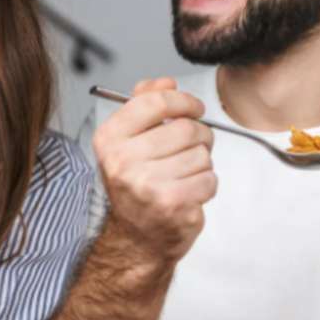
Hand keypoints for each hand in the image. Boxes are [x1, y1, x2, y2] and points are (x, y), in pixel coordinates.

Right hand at [92, 77, 216, 260]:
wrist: (135, 238)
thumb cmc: (136, 184)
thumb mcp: (127, 140)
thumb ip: (144, 104)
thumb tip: (166, 81)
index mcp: (109, 139)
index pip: (155, 101)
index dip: (184, 101)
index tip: (194, 108)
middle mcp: (123, 162)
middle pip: (186, 128)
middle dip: (198, 136)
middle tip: (191, 149)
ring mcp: (147, 185)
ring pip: (201, 155)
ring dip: (201, 163)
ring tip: (183, 175)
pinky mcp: (173, 205)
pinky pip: (209, 179)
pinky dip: (206, 185)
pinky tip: (188, 193)